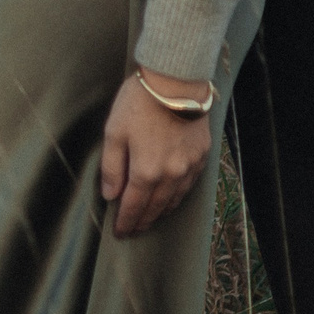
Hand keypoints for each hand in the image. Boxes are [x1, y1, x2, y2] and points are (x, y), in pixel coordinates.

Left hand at [100, 68, 216, 235]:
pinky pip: (189, 185)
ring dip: (162, 212)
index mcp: (146, 171)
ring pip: (175, 200)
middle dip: (143, 221)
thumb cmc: (140, 103)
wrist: (176, 81)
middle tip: (134, 230)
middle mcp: (171, 175)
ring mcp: (190, 167)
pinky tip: (172, 197)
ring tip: (151, 218)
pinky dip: (178, 196)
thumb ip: (112, 168)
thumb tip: (110, 195)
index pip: (134, 207)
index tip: (119, 233)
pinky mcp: (202, 156)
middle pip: (156, 208)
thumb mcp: (114, 132)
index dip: (126, 222)